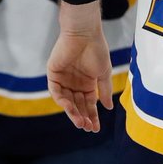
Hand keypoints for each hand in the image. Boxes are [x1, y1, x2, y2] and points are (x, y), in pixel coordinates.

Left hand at [48, 2, 111, 131]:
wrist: (85, 34)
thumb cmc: (96, 50)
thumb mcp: (103, 74)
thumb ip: (104, 91)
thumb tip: (108, 108)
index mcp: (87, 83)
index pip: (88, 104)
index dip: (92, 116)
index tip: (96, 129)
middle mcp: (74, 83)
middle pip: (77, 105)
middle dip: (82, 117)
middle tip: (88, 128)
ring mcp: (63, 78)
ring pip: (66, 101)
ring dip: (72, 112)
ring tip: (80, 122)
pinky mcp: (53, 73)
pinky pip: (55, 90)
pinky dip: (61, 100)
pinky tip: (70, 108)